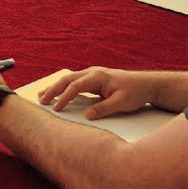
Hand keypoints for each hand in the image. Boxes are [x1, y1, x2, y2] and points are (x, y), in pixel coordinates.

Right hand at [37, 67, 158, 119]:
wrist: (146, 84)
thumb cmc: (135, 93)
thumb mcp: (121, 103)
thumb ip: (103, 109)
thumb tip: (87, 116)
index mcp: (97, 76)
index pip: (75, 86)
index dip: (64, 98)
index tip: (56, 108)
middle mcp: (92, 72)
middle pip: (67, 79)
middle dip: (53, 90)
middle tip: (41, 100)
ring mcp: (92, 73)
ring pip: (68, 79)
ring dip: (55, 87)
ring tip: (42, 95)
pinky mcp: (93, 78)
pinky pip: (74, 81)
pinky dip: (63, 86)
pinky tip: (57, 91)